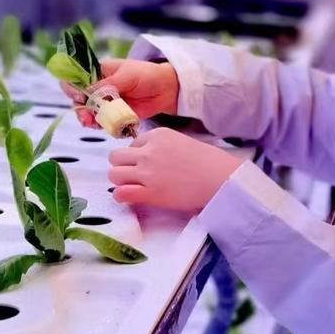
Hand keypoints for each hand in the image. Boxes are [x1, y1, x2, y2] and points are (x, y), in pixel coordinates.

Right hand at [61, 59, 179, 128]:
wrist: (166, 90)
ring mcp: (106, 101)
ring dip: (88, 119)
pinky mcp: (114, 114)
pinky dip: (100, 125)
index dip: (73, 88)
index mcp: (99, 72)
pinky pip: (102, 121)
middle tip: (86, 117)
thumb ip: (108, 85)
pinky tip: (102, 126)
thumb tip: (89, 92)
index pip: (77, 78)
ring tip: (93, 124)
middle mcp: (99, 87)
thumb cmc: (147, 75)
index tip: (78, 97)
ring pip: (89, 112)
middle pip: (80, 99)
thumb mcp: (127, 76)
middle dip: (80, 108)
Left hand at [107, 128, 243, 212]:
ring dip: (121, 181)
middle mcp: (148, 151)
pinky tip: (132, 197)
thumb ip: (161, 146)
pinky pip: (120, 193)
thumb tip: (147, 156)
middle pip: (116, 157)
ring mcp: (147, 172)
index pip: (132, 144)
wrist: (220, 179)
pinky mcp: (149, 192)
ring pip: (114, 174)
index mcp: (157, 136)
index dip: (136, 156)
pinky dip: (122, 196)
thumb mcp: (181, 142)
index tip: (146, 164)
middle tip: (134, 176)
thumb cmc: (208, 161)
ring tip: (133, 187)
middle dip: (123, 166)